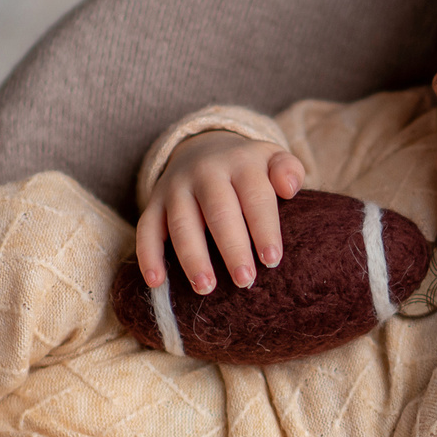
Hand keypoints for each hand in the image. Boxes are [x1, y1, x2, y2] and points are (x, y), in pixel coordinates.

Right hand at [137, 131, 306, 291]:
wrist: (203, 148)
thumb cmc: (248, 168)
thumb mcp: (273, 159)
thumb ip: (288, 170)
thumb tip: (289, 188)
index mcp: (241, 163)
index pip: (255, 197)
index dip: (264, 229)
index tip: (272, 260)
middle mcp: (206, 172)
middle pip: (218, 212)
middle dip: (232, 248)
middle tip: (245, 280)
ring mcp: (176, 187)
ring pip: (181, 223)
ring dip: (192, 257)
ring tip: (205, 288)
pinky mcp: (154, 203)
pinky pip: (146, 229)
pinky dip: (147, 255)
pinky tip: (156, 282)